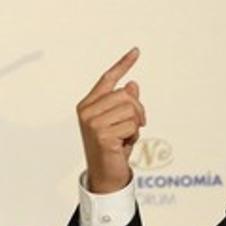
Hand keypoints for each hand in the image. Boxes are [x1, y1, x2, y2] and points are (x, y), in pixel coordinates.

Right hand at [76, 48, 146, 193]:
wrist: (106, 174)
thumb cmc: (114, 147)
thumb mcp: (122, 121)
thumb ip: (125, 103)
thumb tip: (132, 84)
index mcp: (89, 104)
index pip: (108, 79)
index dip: (123, 65)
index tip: (136, 51)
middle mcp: (87, 111)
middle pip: (126, 95)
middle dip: (138, 111)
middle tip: (136, 126)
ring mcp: (92, 123)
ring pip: (130, 110)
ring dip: (135, 126)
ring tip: (125, 138)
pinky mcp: (101, 135)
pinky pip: (131, 126)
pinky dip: (133, 137)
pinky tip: (122, 146)